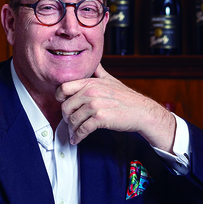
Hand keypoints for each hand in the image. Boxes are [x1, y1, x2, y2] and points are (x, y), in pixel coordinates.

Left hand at [55, 64, 175, 151]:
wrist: (142, 111)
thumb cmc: (127, 98)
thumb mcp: (111, 80)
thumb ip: (99, 72)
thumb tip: (93, 64)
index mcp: (91, 82)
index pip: (64, 88)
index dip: (60, 98)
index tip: (63, 105)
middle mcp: (91, 92)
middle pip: (66, 106)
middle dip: (65, 117)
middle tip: (69, 123)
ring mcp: (95, 104)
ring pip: (73, 119)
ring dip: (71, 129)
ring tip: (73, 133)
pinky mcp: (100, 118)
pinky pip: (82, 129)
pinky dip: (78, 136)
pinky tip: (77, 139)